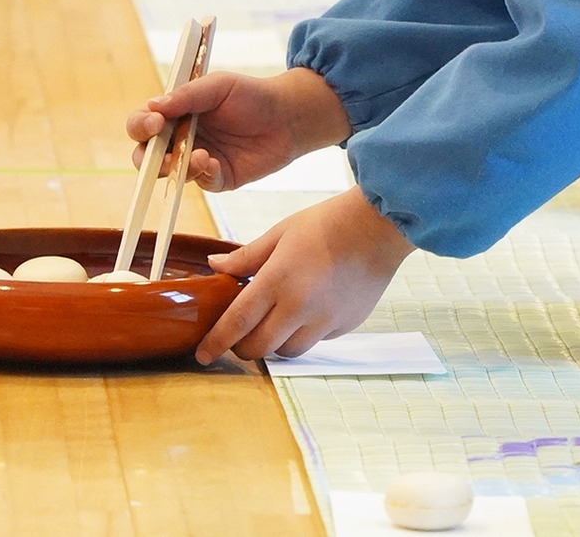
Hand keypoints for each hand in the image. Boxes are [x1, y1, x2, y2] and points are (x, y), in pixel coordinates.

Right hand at [126, 67, 352, 192]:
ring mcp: (197, 160)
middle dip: (147, 157)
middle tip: (164, 153)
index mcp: (176, 113)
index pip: (143, 123)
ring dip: (176, 167)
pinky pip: (201, 183)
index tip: (155, 123)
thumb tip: (153, 106)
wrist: (289, 117)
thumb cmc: (252, 95)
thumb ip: (186, 96)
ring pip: (169, 174)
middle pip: (145, 155)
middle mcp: (180, 138)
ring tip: (199, 156)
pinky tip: (214, 163)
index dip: (141, 125)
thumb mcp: (218, 86)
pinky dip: (204, 174)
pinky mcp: (218, 178)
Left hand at [196, 186, 413, 363]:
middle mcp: (300, 307)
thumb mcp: (280, 232)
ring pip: (287, 352)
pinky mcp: (344, 326)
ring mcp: (325, 321)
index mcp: (277, 280)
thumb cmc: (325, 224)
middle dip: (242, 347)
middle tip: (238, 336)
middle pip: (259, 347)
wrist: (378, 227)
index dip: (216, 342)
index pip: (237, 322)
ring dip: (274, 343)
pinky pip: (315, 341)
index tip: (202, 354)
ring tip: (273, 322)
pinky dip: (302, 334)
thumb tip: (214, 266)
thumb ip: (245, 256)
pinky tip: (306, 311)